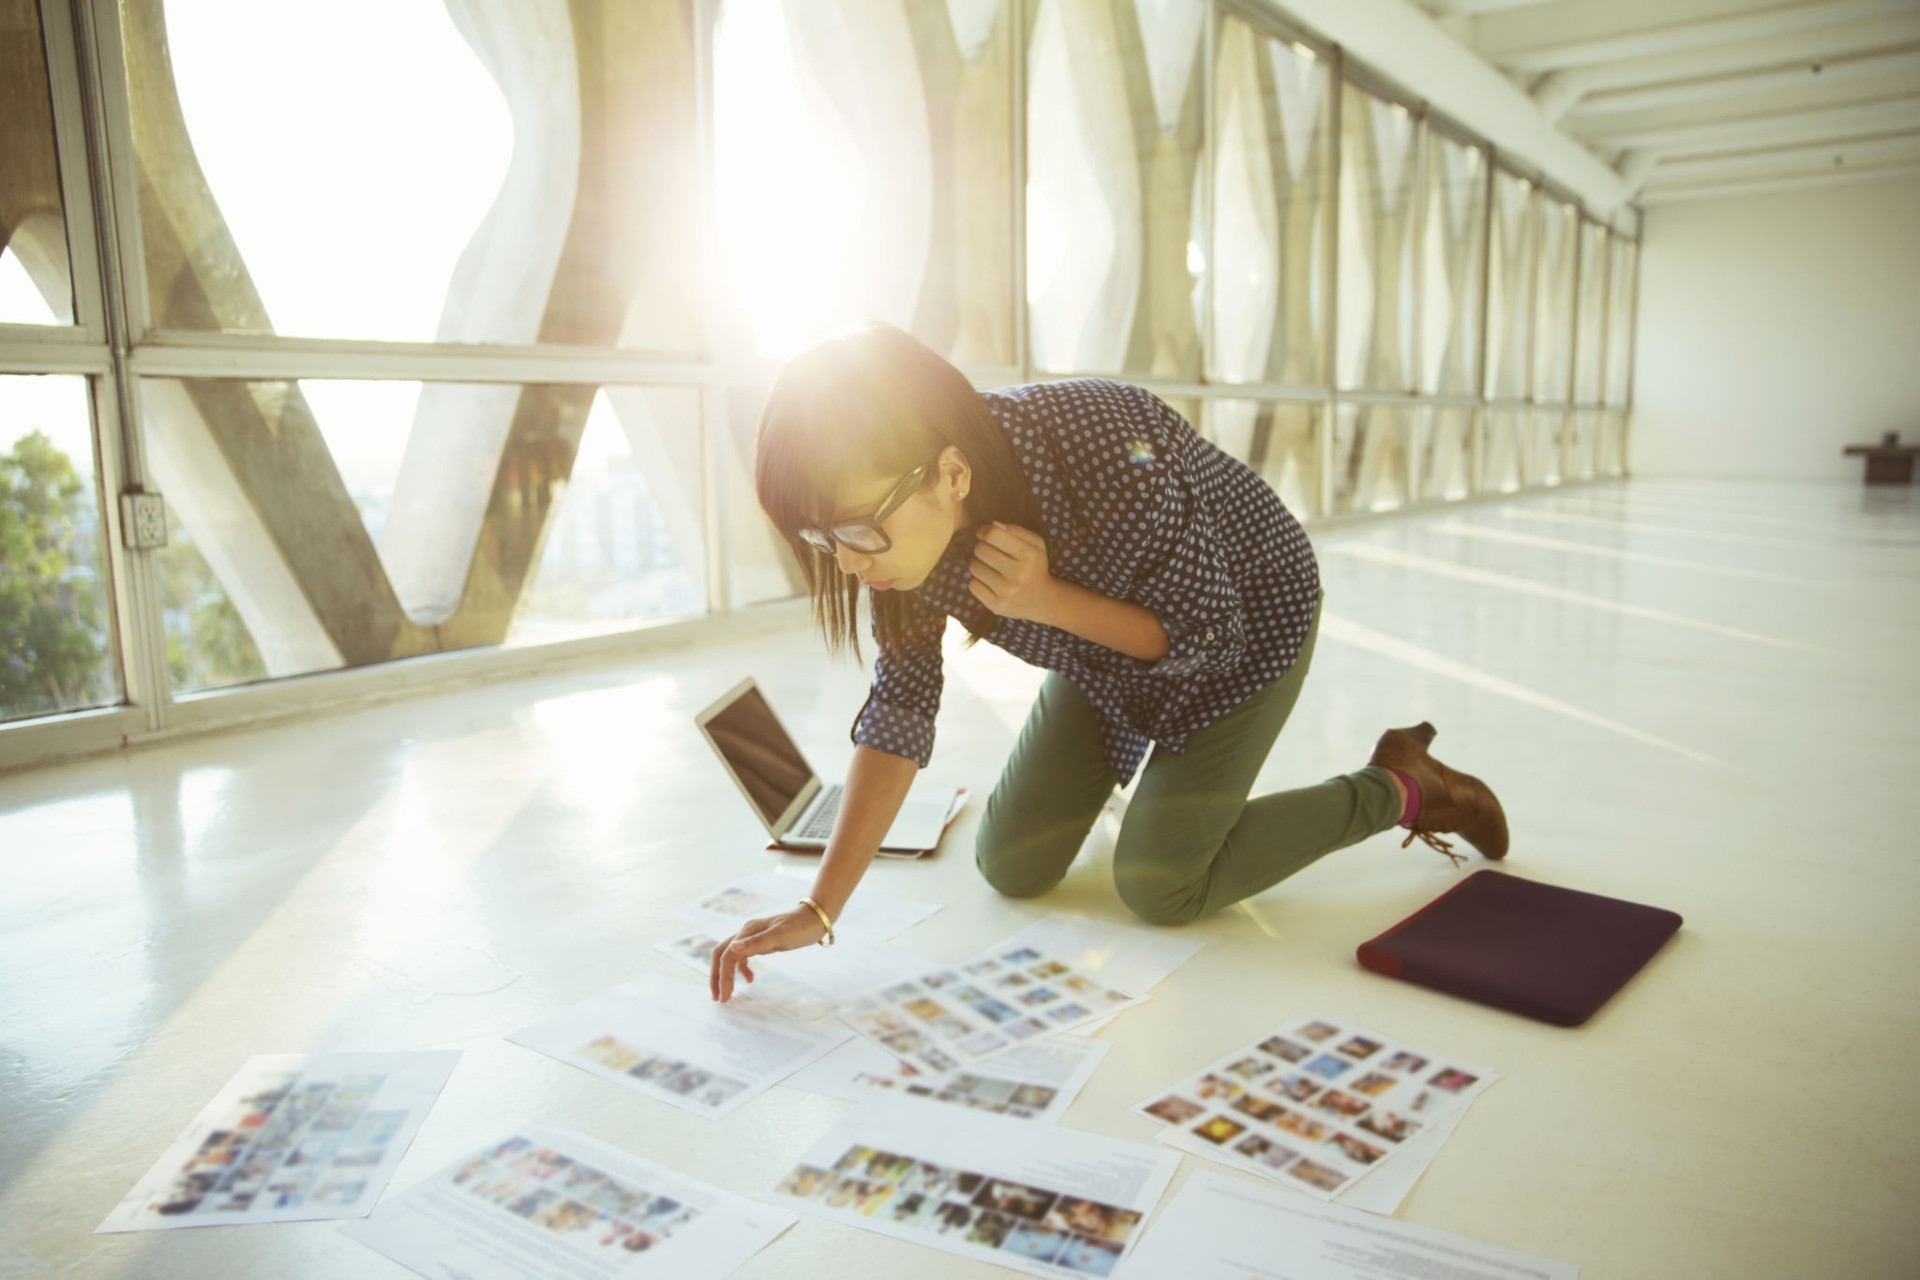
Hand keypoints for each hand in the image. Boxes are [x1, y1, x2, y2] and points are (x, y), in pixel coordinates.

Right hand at [708, 907, 825, 1001]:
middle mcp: (746, 933)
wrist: (815, 918)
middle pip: (721, 955)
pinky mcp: (760, 942)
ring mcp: (752, 937)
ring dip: (726, 975)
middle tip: (719, 998)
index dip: (723, 977)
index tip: (725, 997)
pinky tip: (750, 979)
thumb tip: (732, 948)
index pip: (727, 956)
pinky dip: (741, 969)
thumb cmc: (801, 926)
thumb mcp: (781, 936)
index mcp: (748, 931)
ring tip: (728, 993)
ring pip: (730, 957)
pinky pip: (743, 957)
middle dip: (717, 977)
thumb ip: (758, 942)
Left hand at [970, 523, 1059, 623]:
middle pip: (980, 550)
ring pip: (974, 567)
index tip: (984, 534)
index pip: (993, 535)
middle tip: (990, 553)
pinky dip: (978, 581)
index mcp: (1028, 555)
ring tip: (991, 568)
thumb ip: (1015, 531)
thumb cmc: (1036, 567)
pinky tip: (990, 582)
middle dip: (982, 548)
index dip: (984, 531)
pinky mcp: (996, 606)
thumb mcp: (1036, 544)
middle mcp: (1017, 574)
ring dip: (980, 565)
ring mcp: (1005, 592)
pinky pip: (973, 585)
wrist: (1045, 601)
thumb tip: (991, 525)